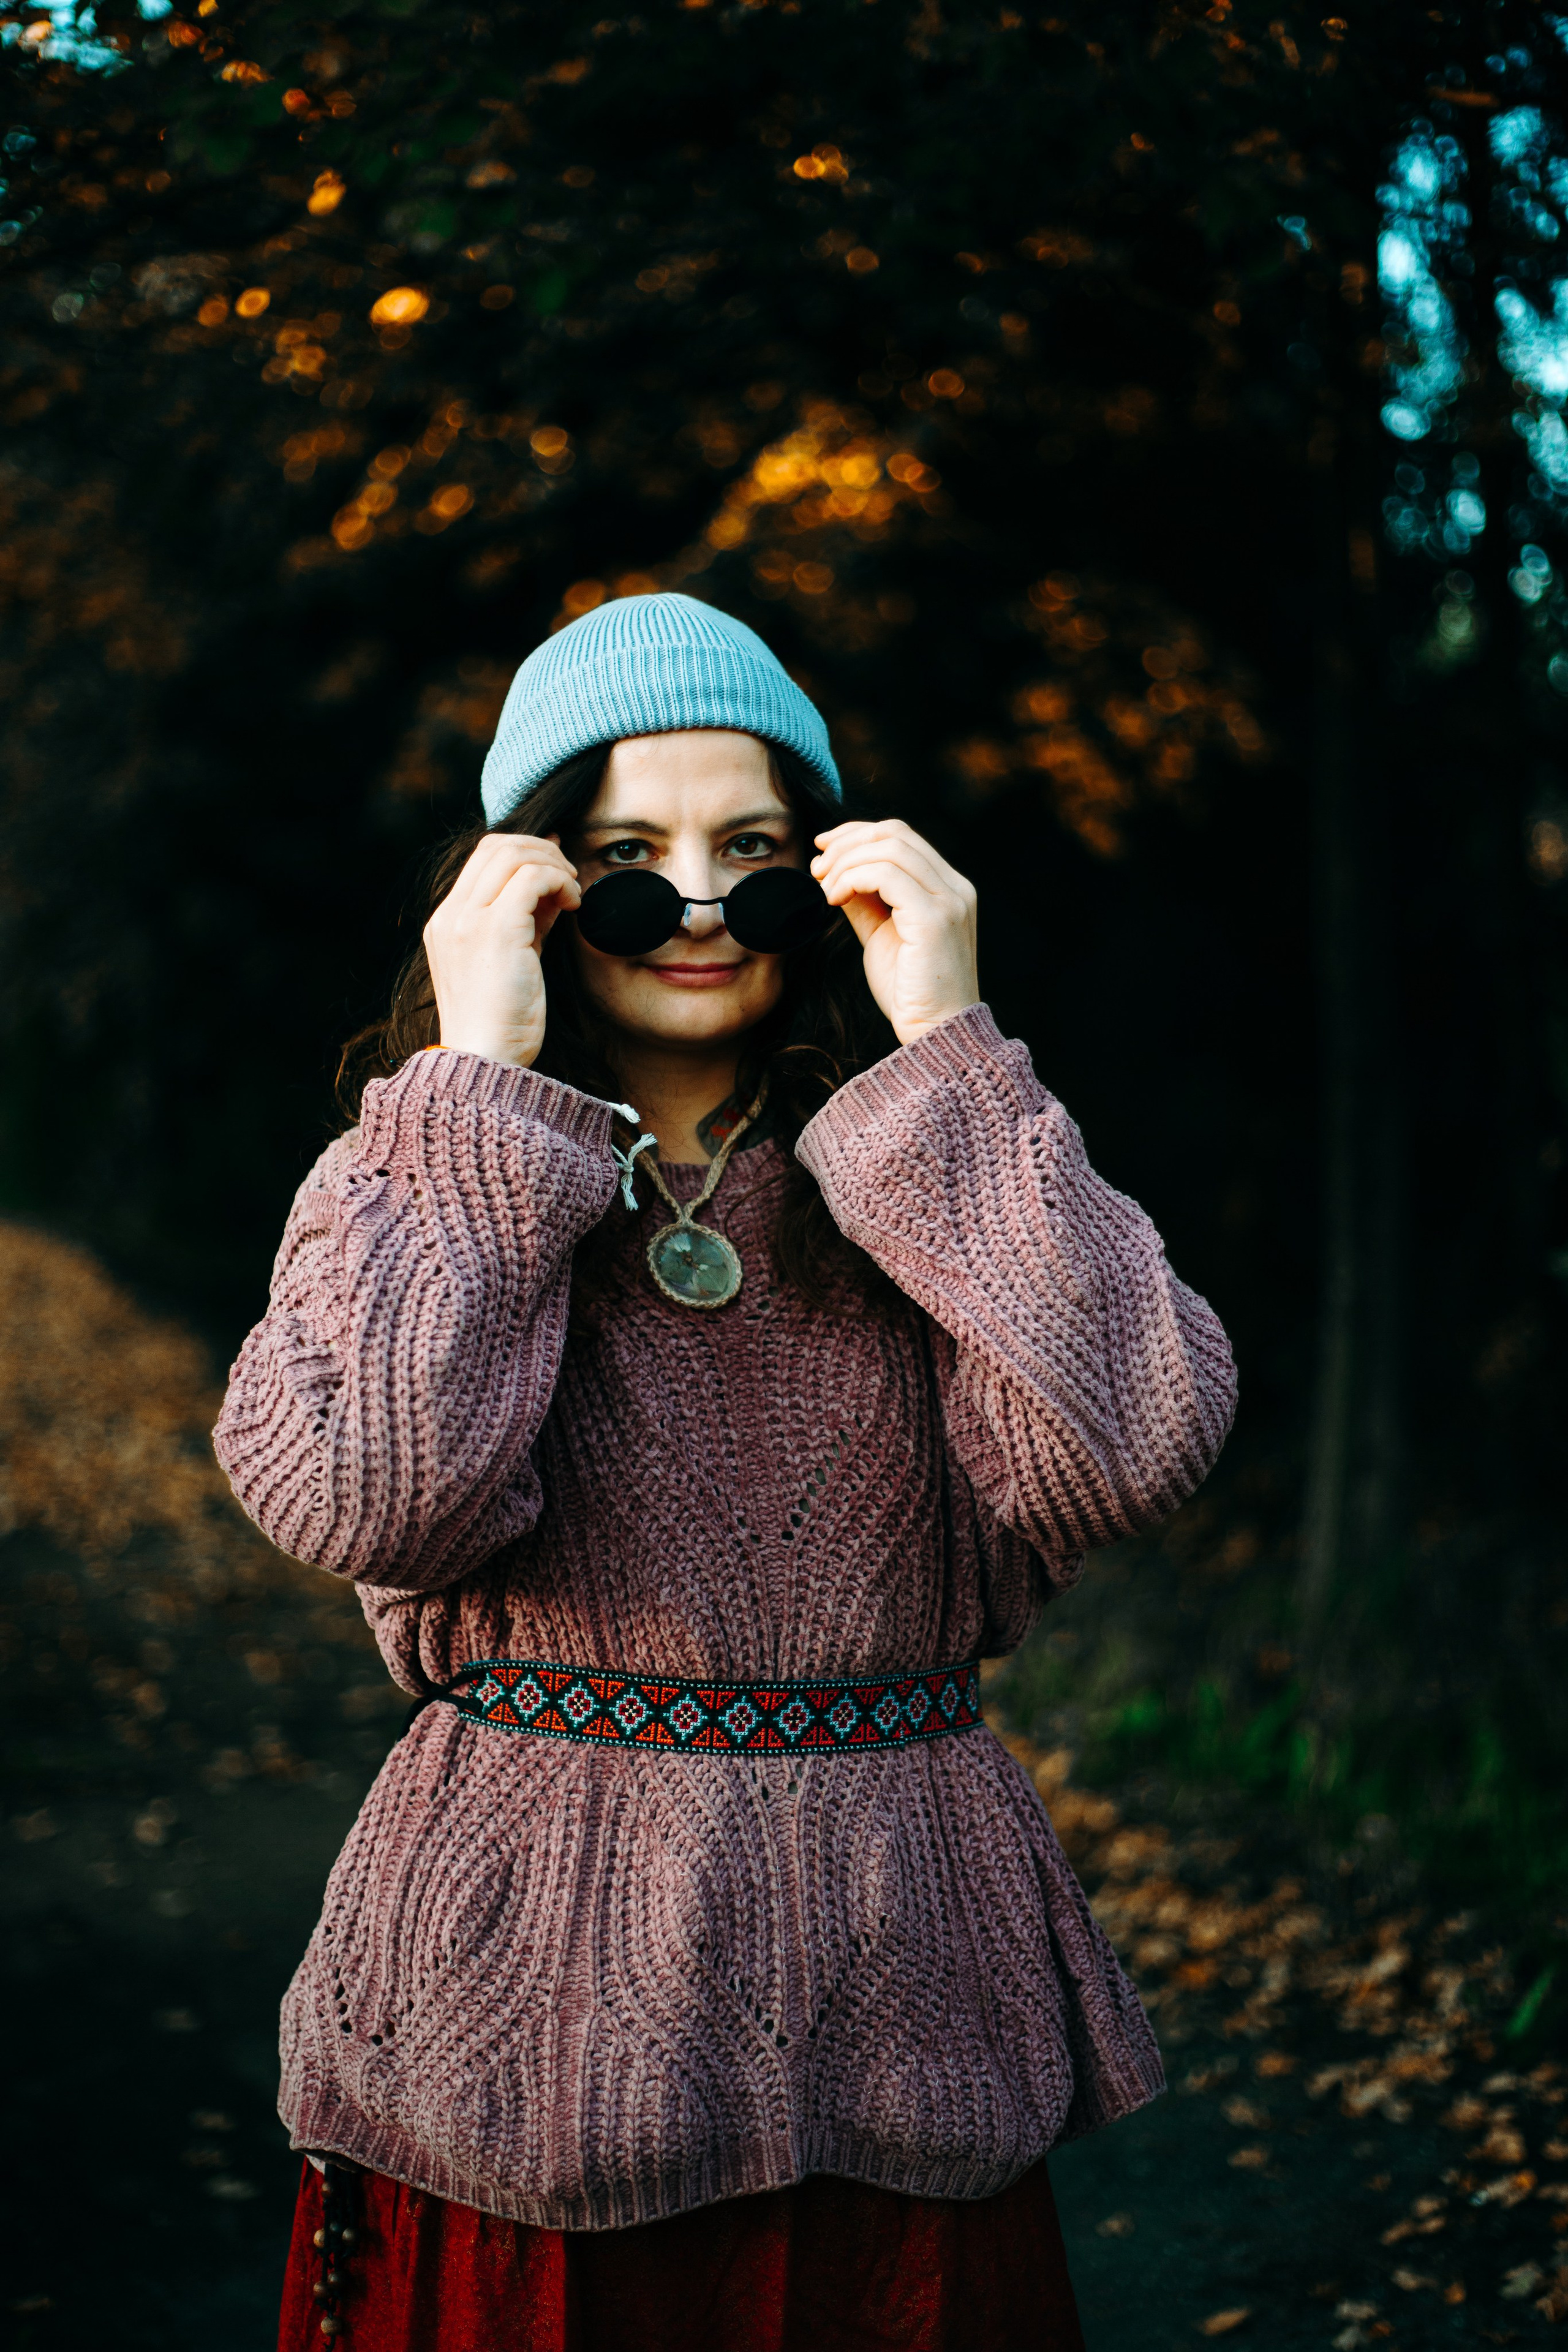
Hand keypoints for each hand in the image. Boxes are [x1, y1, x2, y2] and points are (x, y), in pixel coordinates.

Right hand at [424, 834, 580, 1068]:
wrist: (486, 1061)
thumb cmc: (501, 1022)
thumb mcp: (510, 961)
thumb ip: (524, 922)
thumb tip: (552, 889)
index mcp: (446, 923)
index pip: (482, 859)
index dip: (524, 851)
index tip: (555, 866)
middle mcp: (450, 915)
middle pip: (496, 846)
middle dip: (541, 850)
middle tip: (569, 877)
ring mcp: (468, 920)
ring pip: (514, 853)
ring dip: (554, 864)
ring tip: (573, 893)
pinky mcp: (496, 929)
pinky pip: (533, 877)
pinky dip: (560, 881)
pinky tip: (574, 905)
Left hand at [810, 819, 979, 1045]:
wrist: (935, 1034)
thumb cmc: (909, 993)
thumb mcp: (881, 935)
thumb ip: (865, 901)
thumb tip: (836, 871)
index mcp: (948, 888)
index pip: (901, 836)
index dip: (857, 834)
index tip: (824, 849)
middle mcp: (955, 888)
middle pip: (895, 833)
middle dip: (846, 843)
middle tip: (817, 868)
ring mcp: (949, 901)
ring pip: (889, 848)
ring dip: (845, 862)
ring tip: (824, 889)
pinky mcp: (935, 918)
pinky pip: (886, 874)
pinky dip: (852, 878)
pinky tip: (835, 899)